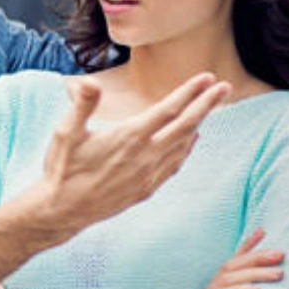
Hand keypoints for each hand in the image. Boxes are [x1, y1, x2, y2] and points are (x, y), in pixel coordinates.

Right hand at [20, 73, 230, 243]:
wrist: (62, 211)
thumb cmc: (62, 168)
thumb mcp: (65, 132)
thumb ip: (82, 105)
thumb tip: (89, 82)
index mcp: (129, 137)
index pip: (168, 109)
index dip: (190, 92)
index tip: (208, 78)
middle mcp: (144, 156)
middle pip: (185, 126)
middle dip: (207, 104)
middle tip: (226, 87)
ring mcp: (148, 175)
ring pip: (183, 146)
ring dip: (199, 124)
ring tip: (209, 109)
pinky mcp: (145, 190)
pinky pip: (174, 165)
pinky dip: (187, 150)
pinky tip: (190, 142)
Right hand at [186, 228, 283, 288]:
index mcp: (218, 285)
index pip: (234, 260)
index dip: (247, 245)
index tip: (263, 230)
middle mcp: (212, 287)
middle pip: (233, 265)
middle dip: (258, 257)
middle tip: (281, 254)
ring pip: (230, 278)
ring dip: (255, 273)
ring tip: (279, 273)